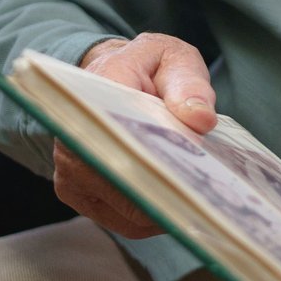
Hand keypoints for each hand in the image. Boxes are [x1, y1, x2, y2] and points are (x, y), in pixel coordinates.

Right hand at [52, 33, 216, 238]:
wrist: (112, 77)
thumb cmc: (148, 68)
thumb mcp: (175, 59)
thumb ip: (188, 83)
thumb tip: (201, 119)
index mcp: (98, 89)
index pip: (124, 130)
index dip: (160, 156)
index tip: (194, 169)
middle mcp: (73, 133)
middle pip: (126, 181)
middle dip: (170, 190)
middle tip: (211, 193)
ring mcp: (69, 167)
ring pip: (126, 210)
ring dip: (165, 208)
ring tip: (198, 196)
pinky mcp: (74, 192)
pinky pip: (122, 221)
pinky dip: (154, 217)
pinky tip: (178, 202)